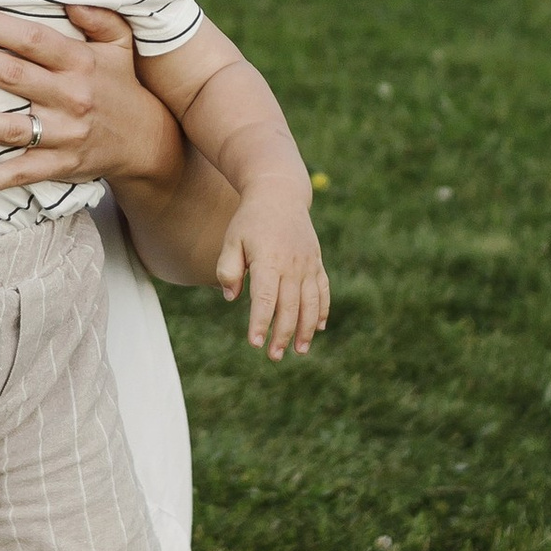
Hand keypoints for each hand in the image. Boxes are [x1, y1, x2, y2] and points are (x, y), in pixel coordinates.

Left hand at [0, 3, 182, 198]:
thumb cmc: (121, 84)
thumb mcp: (120, 44)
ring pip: (7, 127)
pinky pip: (17, 174)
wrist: (147, 142)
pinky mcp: (57, 166)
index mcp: (79, 63)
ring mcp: (62, 135)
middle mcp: (69, 98)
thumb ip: (97, 16)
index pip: (31, 40)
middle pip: (11, 76)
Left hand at [217, 183, 329, 359]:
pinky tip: (318, 328)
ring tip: (300, 350)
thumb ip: (228, 268)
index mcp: (268, 260)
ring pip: (311, 303)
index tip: (254, 343)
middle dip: (282, 334)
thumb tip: (231, 296)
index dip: (260, 322)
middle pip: (289, 307)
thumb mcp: (231, 239)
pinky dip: (322, 310)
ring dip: (306, 329)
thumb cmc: (250, 220)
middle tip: (274, 356)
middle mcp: (292, 265)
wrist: (279, 194)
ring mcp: (307, 264)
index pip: (265, 299)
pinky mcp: (316, 262)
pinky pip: (323, 290)